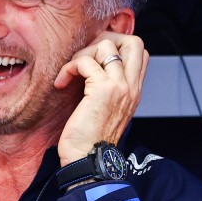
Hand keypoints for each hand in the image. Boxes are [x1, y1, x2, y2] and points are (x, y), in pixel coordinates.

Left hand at [55, 33, 147, 164]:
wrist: (89, 161)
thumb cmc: (91, 140)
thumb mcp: (106, 110)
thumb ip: (107, 89)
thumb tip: (91, 68)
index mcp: (134, 91)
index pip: (140, 52)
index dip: (117, 46)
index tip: (95, 59)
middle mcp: (131, 86)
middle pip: (133, 41)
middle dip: (105, 39)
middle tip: (86, 56)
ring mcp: (120, 86)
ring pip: (106, 46)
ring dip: (82, 54)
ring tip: (71, 73)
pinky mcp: (103, 89)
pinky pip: (85, 62)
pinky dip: (69, 68)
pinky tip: (61, 83)